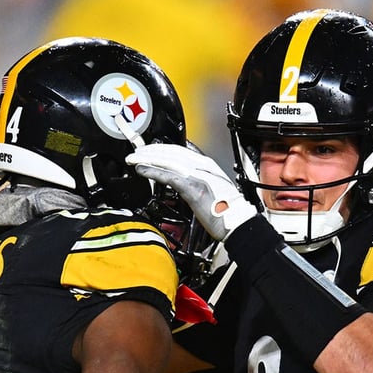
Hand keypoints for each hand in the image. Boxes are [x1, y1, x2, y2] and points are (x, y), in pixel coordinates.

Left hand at [126, 143, 256, 240]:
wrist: (238, 223)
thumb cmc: (228, 211)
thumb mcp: (214, 188)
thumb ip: (200, 179)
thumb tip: (184, 179)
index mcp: (209, 165)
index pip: (180, 150)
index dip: (161, 149)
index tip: (149, 150)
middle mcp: (203, 166)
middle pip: (171, 152)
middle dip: (150, 151)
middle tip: (135, 153)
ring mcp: (198, 176)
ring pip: (167, 161)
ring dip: (147, 159)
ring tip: (133, 160)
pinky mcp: (192, 188)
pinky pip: (169, 176)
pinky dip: (153, 171)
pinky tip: (143, 171)